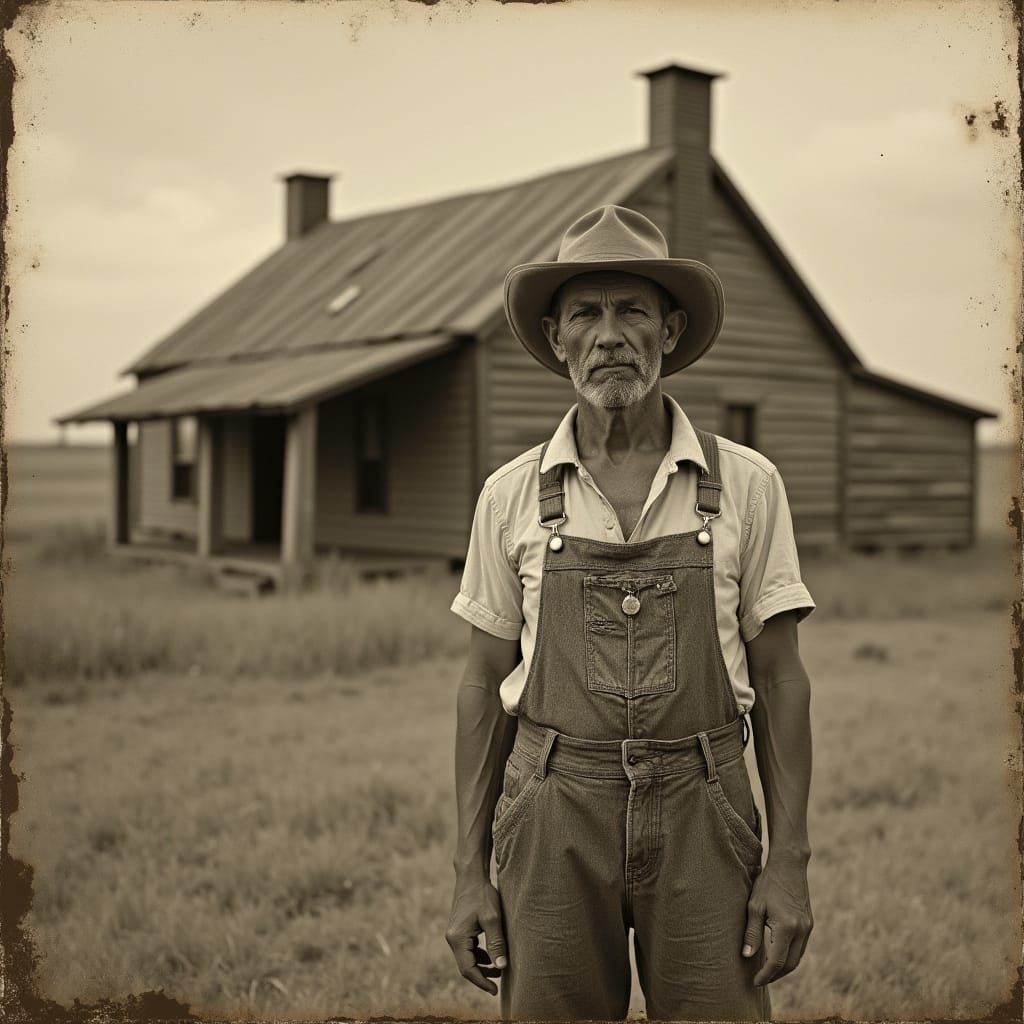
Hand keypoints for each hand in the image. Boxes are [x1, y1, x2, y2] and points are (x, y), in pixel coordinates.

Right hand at [445, 872, 508, 995]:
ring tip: (499, 970)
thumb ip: (496, 943)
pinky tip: (491, 956)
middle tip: (498, 985)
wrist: (471, 875)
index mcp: (458, 938)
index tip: (495, 991)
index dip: (481, 982)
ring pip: (467, 958)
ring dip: (481, 967)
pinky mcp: (459, 929)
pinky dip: (479, 956)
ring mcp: (454, 933)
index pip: (468, 969)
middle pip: (466, 966)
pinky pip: (468, 949)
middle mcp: (452, 938)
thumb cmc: (482, 894)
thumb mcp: (493, 919)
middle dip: (482, 977)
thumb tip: (501, 967)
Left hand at [742, 856, 812, 985]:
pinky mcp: (809, 923)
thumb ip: (751, 933)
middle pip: (790, 965)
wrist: (789, 865)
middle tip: (760, 980)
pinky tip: (779, 955)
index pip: (777, 962)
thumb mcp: (755, 906)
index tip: (755, 982)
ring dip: (784, 968)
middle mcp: (801, 930)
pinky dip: (790, 956)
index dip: (765, 975)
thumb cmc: (768, 883)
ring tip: (767, 972)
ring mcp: (808, 927)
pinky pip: (801, 947)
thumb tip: (747, 956)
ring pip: (798, 958)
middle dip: (775, 976)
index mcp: (787, 927)